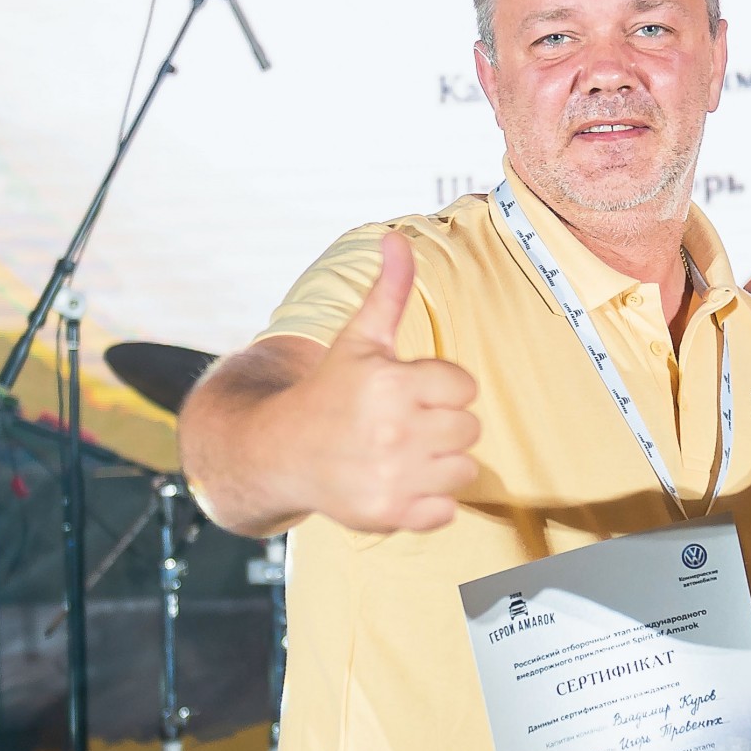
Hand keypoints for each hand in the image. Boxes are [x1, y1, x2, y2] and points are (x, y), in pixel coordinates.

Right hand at [285, 231, 480, 531]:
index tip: (410, 391)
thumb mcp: (358, 339)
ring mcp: (392, 475)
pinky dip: (429, 503)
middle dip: (443, 425)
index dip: (443, 388)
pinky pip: (447, 510)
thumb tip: (396, 237)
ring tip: (403, 454)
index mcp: (391, 383)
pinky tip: (398, 483)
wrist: (279, 452)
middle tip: (404, 424)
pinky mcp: (390, 514)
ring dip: (440, 464)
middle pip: (470, 429)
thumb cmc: (330, 391)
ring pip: (465, 470)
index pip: (466, 388)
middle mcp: (393, 430)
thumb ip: (388, 291)